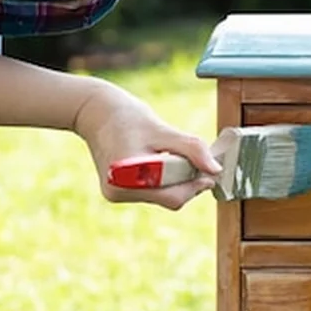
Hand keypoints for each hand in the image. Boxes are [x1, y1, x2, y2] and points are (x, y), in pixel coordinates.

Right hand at [74, 80, 220, 209]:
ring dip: (175, 180)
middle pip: (168, 199)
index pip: (173, 196)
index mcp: (126, 178)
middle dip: (186, 182)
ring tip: (168, 154)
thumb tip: (216, 170)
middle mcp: (118, 192)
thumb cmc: (128, 117)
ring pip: (161, 196)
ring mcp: (116, 194)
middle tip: (192, 160)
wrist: (94, 112)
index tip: (210, 171)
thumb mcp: (164, 130)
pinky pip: (151, 192)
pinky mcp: (117, 192)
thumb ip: (192, 149)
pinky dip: (162, 180)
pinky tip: (157, 160)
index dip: (196, 185)